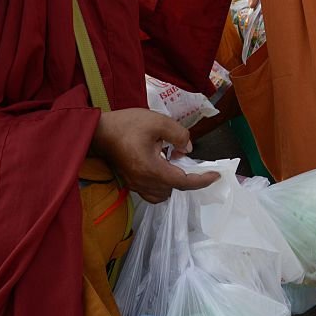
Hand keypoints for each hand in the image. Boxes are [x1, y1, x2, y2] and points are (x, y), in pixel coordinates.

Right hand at [91, 108, 218, 202]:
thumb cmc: (127, 124)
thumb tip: (188, 149)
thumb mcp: (158, 122)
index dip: (202, 180)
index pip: (183, 182)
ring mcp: (135, 185)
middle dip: (189, 177)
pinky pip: (152, 193)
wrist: (98, 130)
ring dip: (175, 182)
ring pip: (163, 193)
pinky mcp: (130, 182)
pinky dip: (163, 185)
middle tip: (195, 161)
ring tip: (177, 162)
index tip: (216, 174)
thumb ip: (179, 135)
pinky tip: (164, 168)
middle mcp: (143, 182)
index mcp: (151, 169)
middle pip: (174, 188)